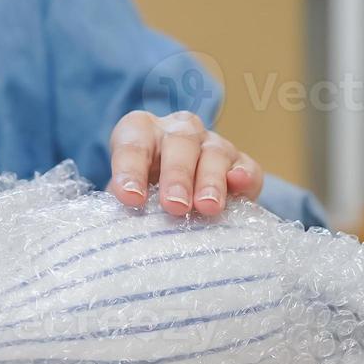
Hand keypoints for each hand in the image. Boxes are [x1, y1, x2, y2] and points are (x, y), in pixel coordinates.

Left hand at [108, 110, 263, 217]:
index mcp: (141, 132)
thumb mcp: (126, 198)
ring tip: (206, 207)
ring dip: (210, 180)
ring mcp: (212, 145)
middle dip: (177, 174)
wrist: (177, 208)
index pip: (133, 143)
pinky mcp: (241, 164)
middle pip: (179, 142)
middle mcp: (178, 131)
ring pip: (214, 153)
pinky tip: (239, 184)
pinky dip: (244, 175)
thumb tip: (116, 232)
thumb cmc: (142, 201)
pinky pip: (247, 166)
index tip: (131, 198)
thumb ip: (122, 206)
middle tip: (174, 206)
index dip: (130, 169)